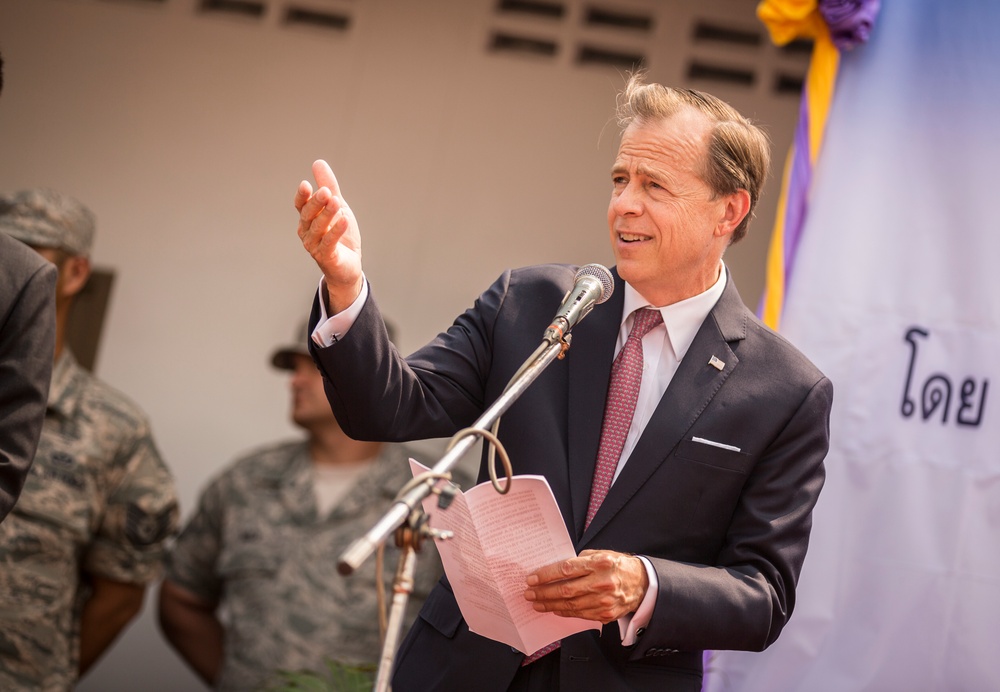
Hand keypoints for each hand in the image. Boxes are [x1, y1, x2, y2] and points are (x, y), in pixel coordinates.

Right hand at [295, 159, 363, 313]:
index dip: (302, 196)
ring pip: (318, 228)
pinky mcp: (326, 257)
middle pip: (308, 214)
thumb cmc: (340, 236)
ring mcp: (314, 245)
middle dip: (316, 203)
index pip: (300, 205)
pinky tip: (345, 220)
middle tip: (326, 192)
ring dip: (327, 215)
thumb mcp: (338, 208)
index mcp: (307, 219)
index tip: (306, 185)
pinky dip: (336, 231)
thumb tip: (318, 162)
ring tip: (337, 202)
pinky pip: (329, 242)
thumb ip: (329, 186)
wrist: (348, 265)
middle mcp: (306, 231)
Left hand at [523, 549, 648, 623]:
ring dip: (549, 605)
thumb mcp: (602, 554)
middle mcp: (601, 583)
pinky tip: (554, 608)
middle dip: (543, 592)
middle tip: (529, 593)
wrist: (642, 584)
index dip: (546, 575)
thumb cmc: (619, 566)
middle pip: (565, 590)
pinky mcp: (605, 614)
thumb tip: (557, 568)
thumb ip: (581, 560)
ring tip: (536, 603)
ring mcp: (604, 601)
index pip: (566, 569)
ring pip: (570, 605)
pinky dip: (564, 612)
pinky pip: (579, 614)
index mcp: (600, 563)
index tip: (532, 578)